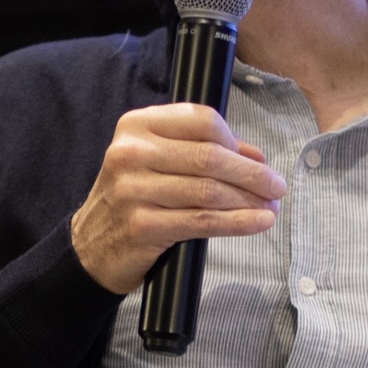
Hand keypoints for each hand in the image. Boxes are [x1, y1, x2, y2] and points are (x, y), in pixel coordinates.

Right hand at [69, 103, 286, 293]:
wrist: (90, 247)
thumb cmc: (133, 200)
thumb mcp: (157, 164)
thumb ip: (203, 152)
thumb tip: (257, 158)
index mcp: (137, 126)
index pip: (201, 120)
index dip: (235, 140)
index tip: (257, 161)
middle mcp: (131, 152)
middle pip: (209, 156)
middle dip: (252, 174)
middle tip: (277, 187)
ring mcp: (133, 189)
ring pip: (209, 190)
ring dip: (249, 200)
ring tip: (271, 208)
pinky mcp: (142, 225)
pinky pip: (202, 221)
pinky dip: (238, 222)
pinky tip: (258, 222)